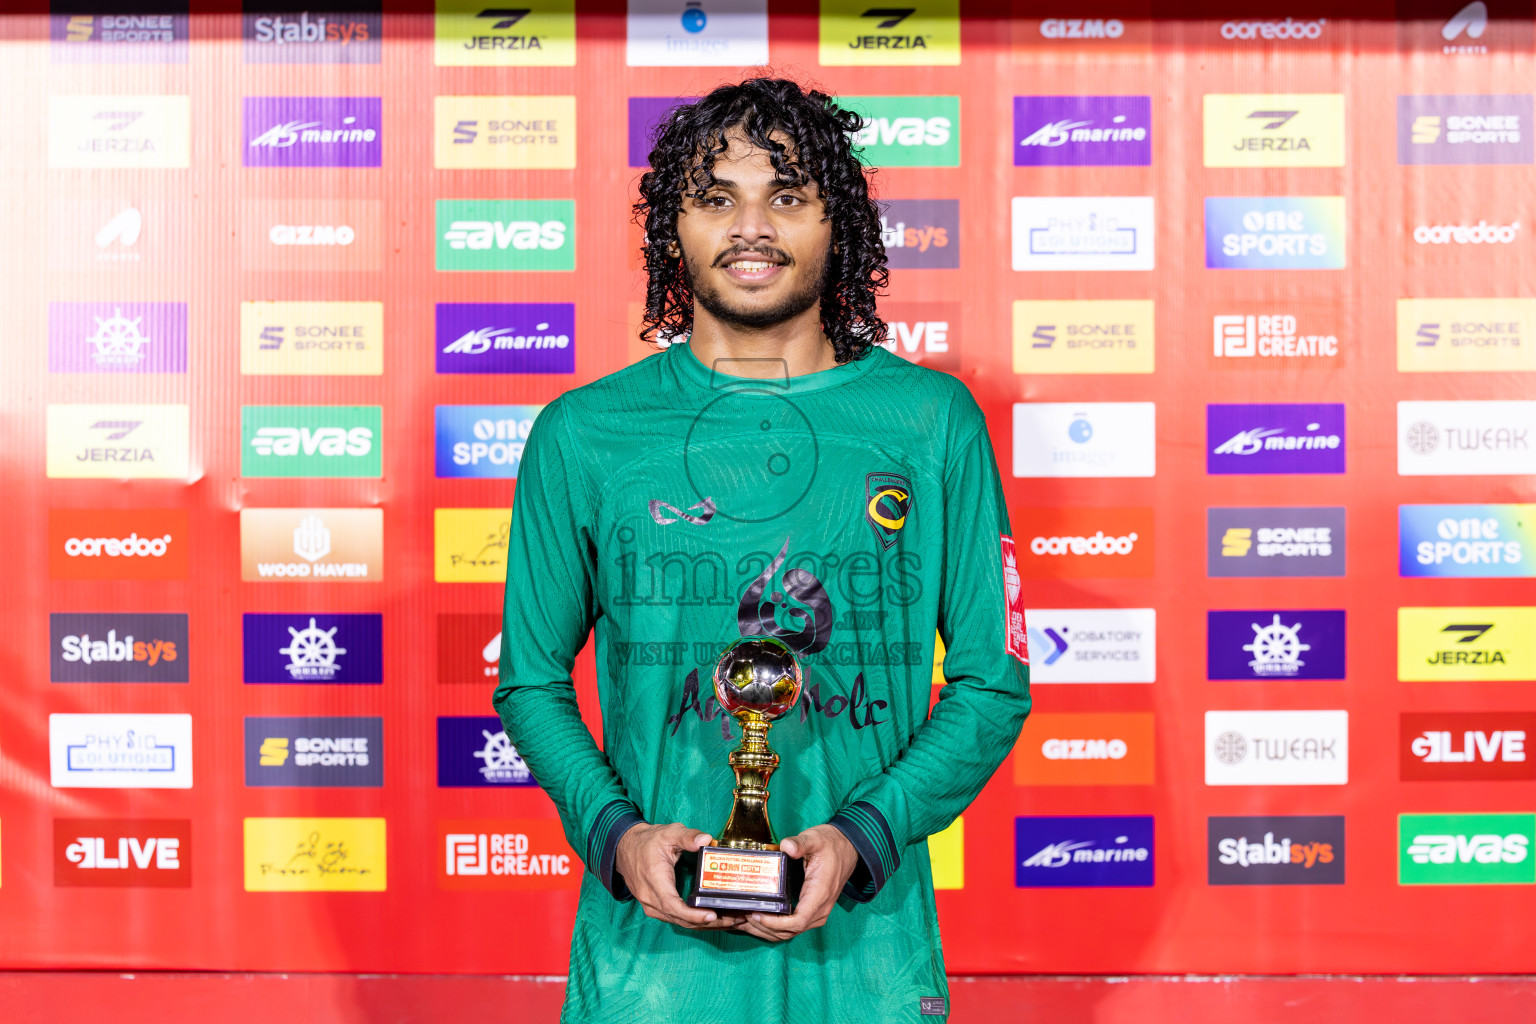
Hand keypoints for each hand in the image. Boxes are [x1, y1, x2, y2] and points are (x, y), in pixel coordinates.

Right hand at [614, 823, 743, 929]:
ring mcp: (652, 906)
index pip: (673, 906)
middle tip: (736, 918)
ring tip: (731, 920)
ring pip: (680, 922)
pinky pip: (676, 919)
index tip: (712, 915)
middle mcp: (651, 899)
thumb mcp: (668, 833)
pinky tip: (714, 918)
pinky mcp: (655, 908)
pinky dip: (695, 921)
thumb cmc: (648, 841)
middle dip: (709, 923)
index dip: (693, 915)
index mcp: (655, 881)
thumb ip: (688, 836)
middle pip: (681, 919)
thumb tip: (706, 840)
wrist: (625, 848)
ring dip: (705, 925)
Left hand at [735, 825, 858, 942]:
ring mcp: (817, 913)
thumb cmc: (830, 845)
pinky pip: (793, 927)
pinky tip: (759, 921)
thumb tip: (787, 846)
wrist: (847, 848)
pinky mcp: (813, 912)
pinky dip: (775, 928)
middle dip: (765, 928)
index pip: (797, 921)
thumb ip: (800, 843)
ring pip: (791, 933)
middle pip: (790, 931)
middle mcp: (820, 909)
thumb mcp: (815, 839)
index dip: (775, 923)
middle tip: (743, 916)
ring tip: (746, 921)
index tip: (757, 913)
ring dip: (768, 931)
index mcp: (820, 893)